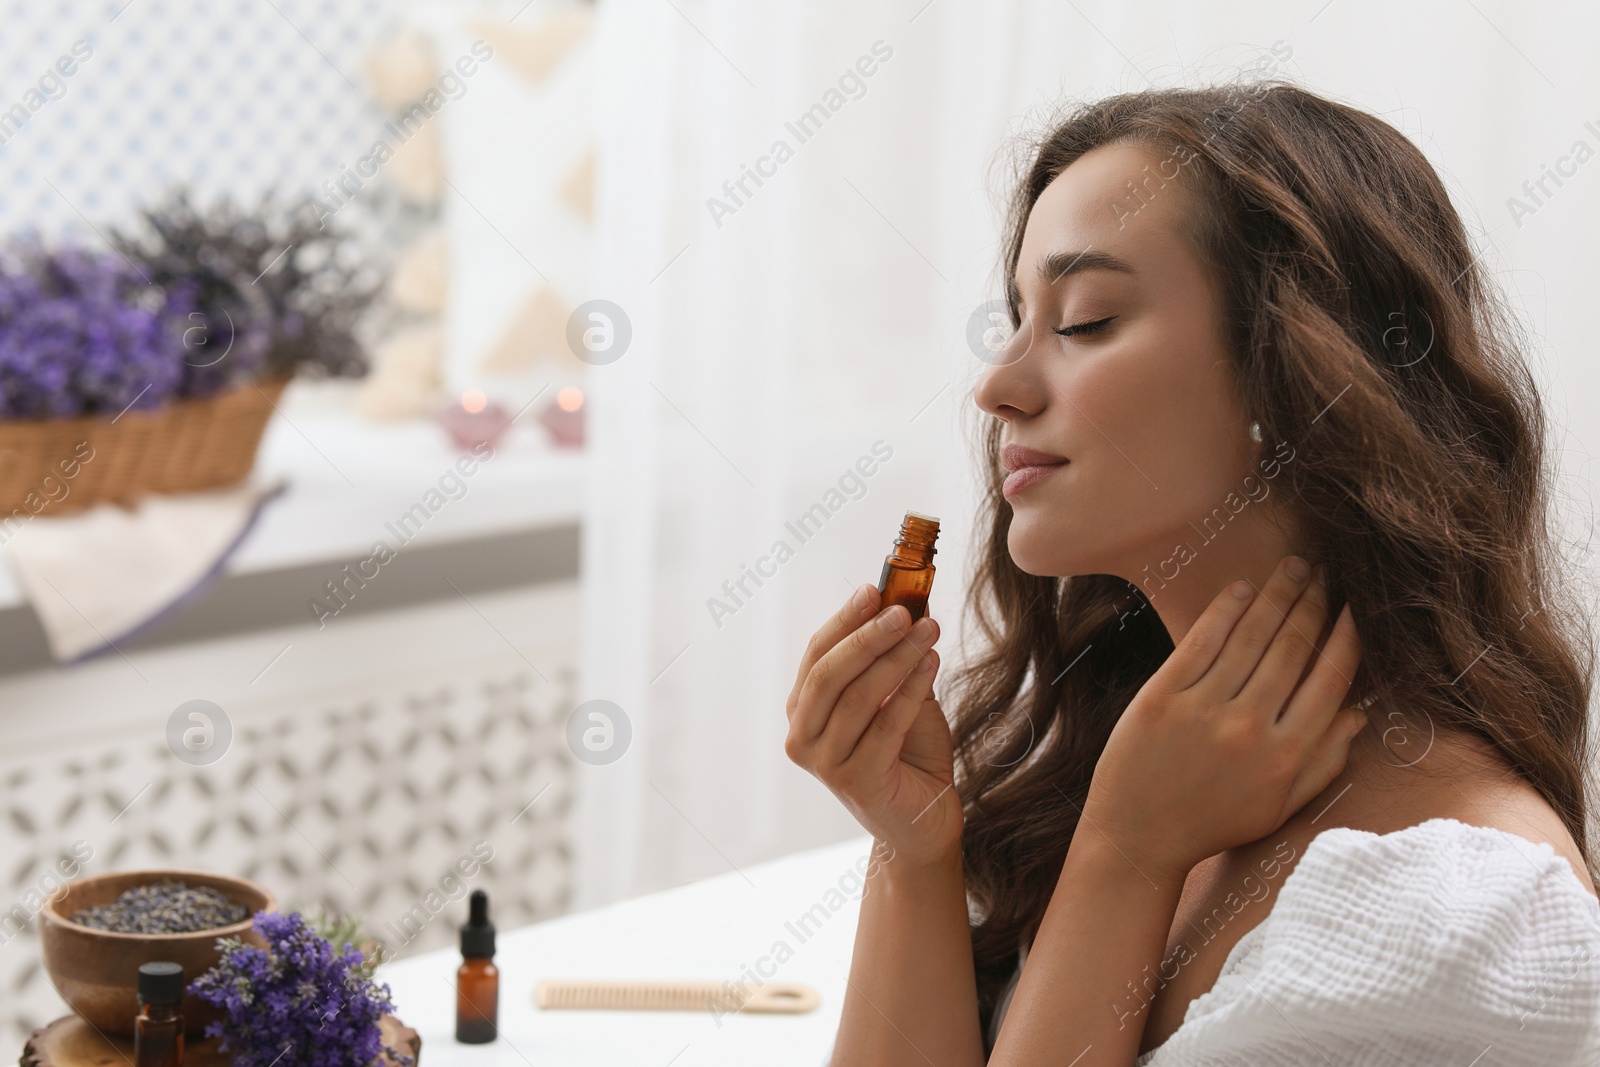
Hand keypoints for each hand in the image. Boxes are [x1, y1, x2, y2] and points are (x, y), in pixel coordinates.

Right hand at [784, 583, 958, 868]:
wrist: (922, 821)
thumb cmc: (908, 755)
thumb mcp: (899, 697)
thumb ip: (893, 661)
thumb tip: (908, 605)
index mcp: (803, 710)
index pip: (816, 654)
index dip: (844, 620)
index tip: (873, 589)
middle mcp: (803, 737)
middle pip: (829, 674)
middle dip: (867, 636)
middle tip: (902, 610)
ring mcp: (825, 763)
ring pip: (858, 697)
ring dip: (897, 658)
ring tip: (928, 631)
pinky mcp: (856, 782)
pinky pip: (885, 726)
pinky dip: (910, 690)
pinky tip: (931, 663)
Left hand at [1078, 555, 1364, 888]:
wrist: (1137, 836)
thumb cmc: (1212, 822)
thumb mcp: (1279, 807)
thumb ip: (1324, 761)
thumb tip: (1360, 713)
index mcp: (1285, 756)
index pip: (1330, 679)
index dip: (1347, 635)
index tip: (1356, 606)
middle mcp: (1249, 728)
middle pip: (1292, 648)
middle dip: (1313, 603)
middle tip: (1324, 572)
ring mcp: (1202, 710)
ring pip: (1250, 637)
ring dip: (1276, 596)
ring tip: (1293, 569)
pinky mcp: (1161, 697)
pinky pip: (1201, 641)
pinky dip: (1225, 610)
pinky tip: (1243, 589)